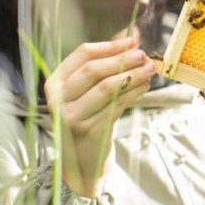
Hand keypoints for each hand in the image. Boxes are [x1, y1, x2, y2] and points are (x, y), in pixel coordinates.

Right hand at [44, 37, 154, 196]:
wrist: (81, 162)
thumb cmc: (86, 120)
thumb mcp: (85, 94)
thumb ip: (102, 70)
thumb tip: (131, 44)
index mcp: (54, 83)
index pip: (82, 55)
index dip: (109, 46)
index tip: (132, 41)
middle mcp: (58, 99)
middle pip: (94, 70)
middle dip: (122, 59)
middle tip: (143, 55)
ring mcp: (72, 116)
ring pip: (108, 87)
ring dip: (133, 75)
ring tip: (150, 68)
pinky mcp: (91, 130)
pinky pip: (117, 104)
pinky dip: (134, 92)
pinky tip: (145, 86)